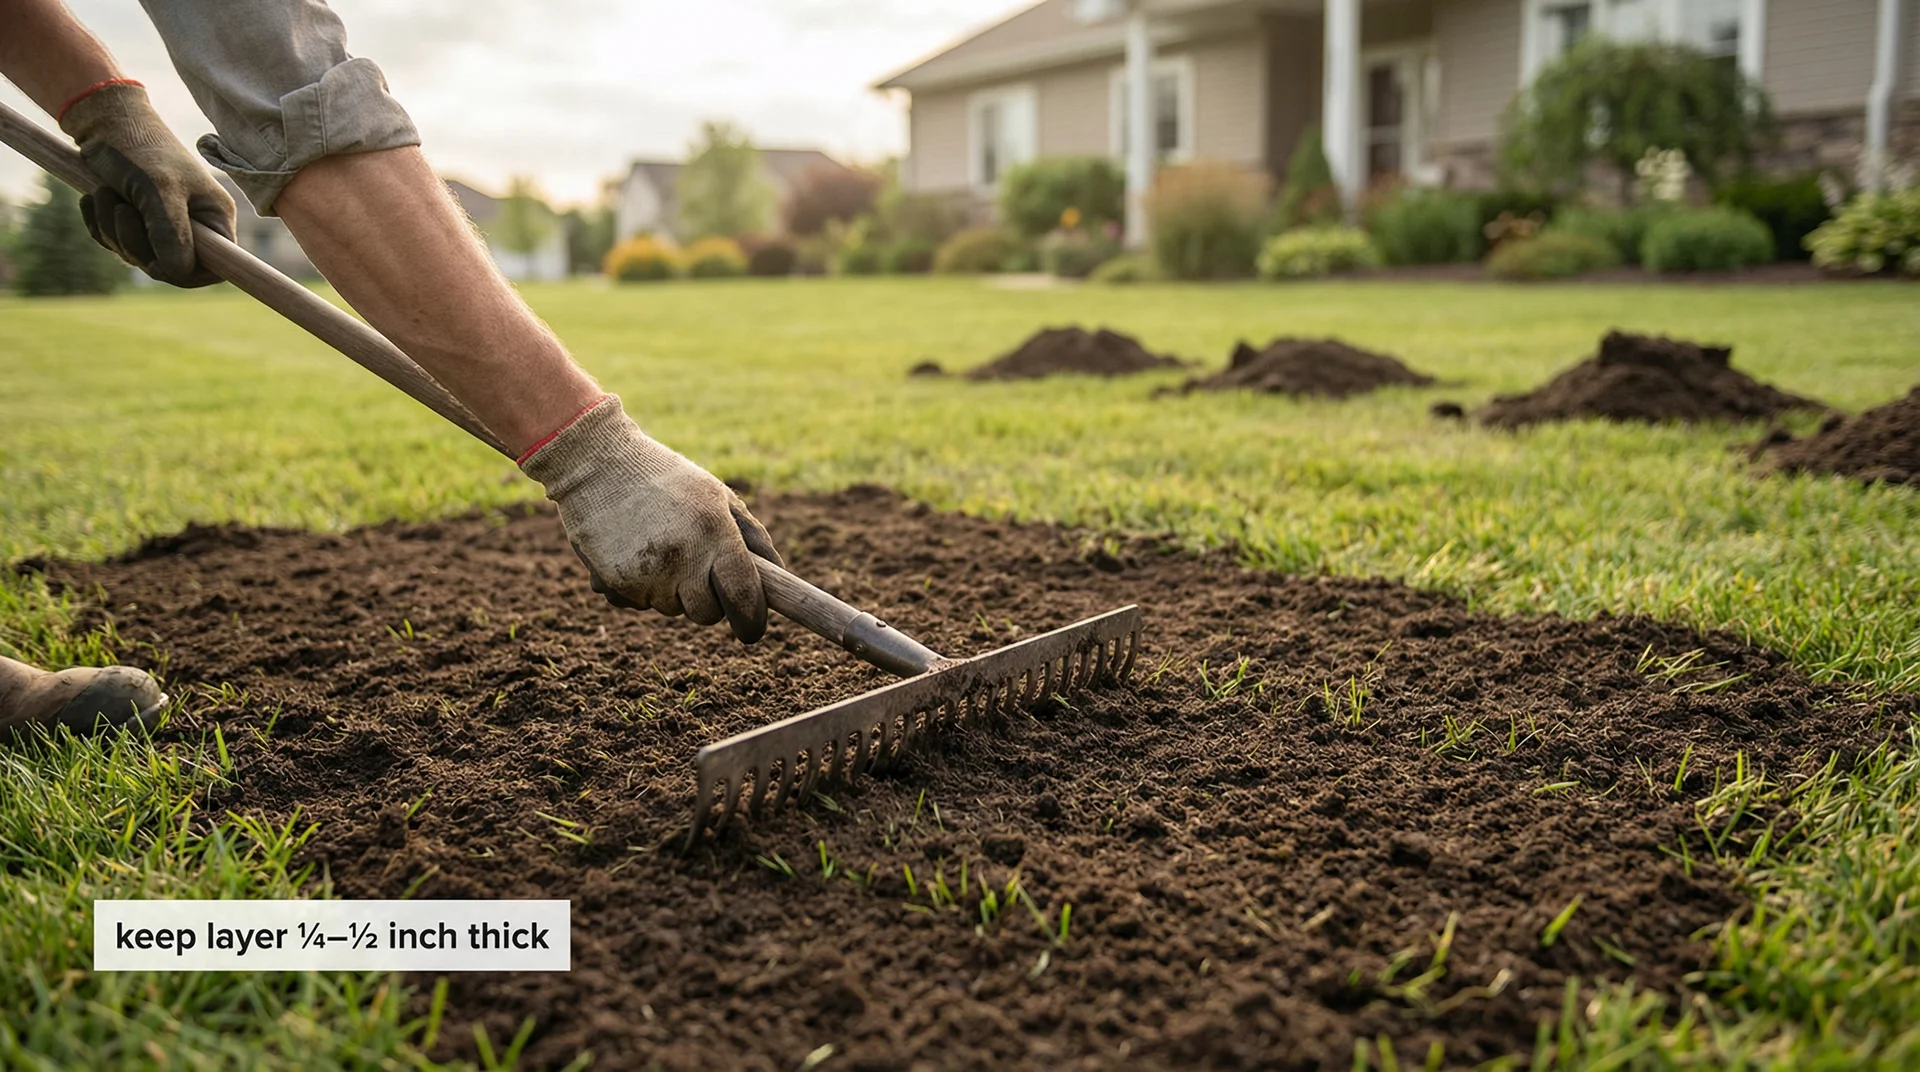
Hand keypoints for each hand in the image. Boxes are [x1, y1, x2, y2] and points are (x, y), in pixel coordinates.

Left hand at [58, 80, 234, 286]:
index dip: (186, 272)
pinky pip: (116, 244)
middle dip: (136, 244)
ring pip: (137, 256)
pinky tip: (95, 199)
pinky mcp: (135, 222)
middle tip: (122, 211)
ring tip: (106, 193)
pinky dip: (100, 226)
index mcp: (214, 218)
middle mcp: (194, 226)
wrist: (104, 121)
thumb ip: (171, 233)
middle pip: (169, 267)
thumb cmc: (140, 148)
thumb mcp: (158, 189)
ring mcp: (163, 225)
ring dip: (112, 230)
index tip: (156, 262)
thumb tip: (177, 273)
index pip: (216, 268)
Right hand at [520, 395, 781, 642]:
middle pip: (707, 615)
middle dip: (708, 601)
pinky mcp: (613, 583)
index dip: (752, 620)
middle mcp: (681, 558)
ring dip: (673, 590)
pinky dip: (641, 587)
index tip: (751, 628)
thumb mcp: (717, 494)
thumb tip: (780, 576)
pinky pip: (638, 604)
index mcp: (714, 532)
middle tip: (697, 569)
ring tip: (660, 547)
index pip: (743, 597)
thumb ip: (753, 536)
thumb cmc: (667, 477)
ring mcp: (645, 574)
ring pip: (672, 609)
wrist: (595, 463)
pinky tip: (633, 552)